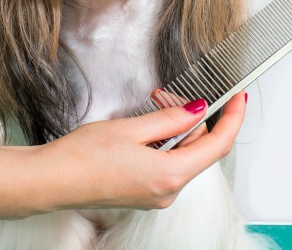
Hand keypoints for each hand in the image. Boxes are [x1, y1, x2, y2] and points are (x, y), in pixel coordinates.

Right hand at [37, 92, 246, 211]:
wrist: (52, 181)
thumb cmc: (84, 157)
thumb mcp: (133, 128)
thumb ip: (172, 118)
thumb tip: (198, 109)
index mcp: (170, 175)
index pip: (218, 144)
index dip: (233, 118)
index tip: (239, 98)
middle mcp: (168, 191)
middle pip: (198, 148)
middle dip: (189, 117)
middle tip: (165, 96)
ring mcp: (156, 195)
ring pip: (181, 155)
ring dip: (172, 129)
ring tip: (148, 109)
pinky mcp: (143, 193)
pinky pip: (165, 164)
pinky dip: (161, 143)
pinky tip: (141, 131)